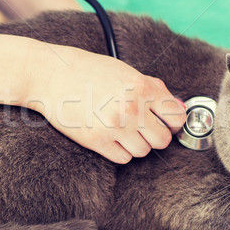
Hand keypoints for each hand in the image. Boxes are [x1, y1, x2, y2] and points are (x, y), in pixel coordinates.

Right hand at [27, 45, 186, 163]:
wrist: (51, 76)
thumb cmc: (88, 71)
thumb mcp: (126, 71)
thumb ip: (154, 89)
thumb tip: (178, 108)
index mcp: (142, 88)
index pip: (177, 117)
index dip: (173, 122)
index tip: (166, 122)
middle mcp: (132, 109)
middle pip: (162, 140)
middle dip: (155, 135)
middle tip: (142, 127)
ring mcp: (115, 127)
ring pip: (143, 151)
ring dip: (136, 143)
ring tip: (122, 129)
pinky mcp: (97, 142)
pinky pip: (123, 158)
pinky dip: (119, 151)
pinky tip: (110, 136)